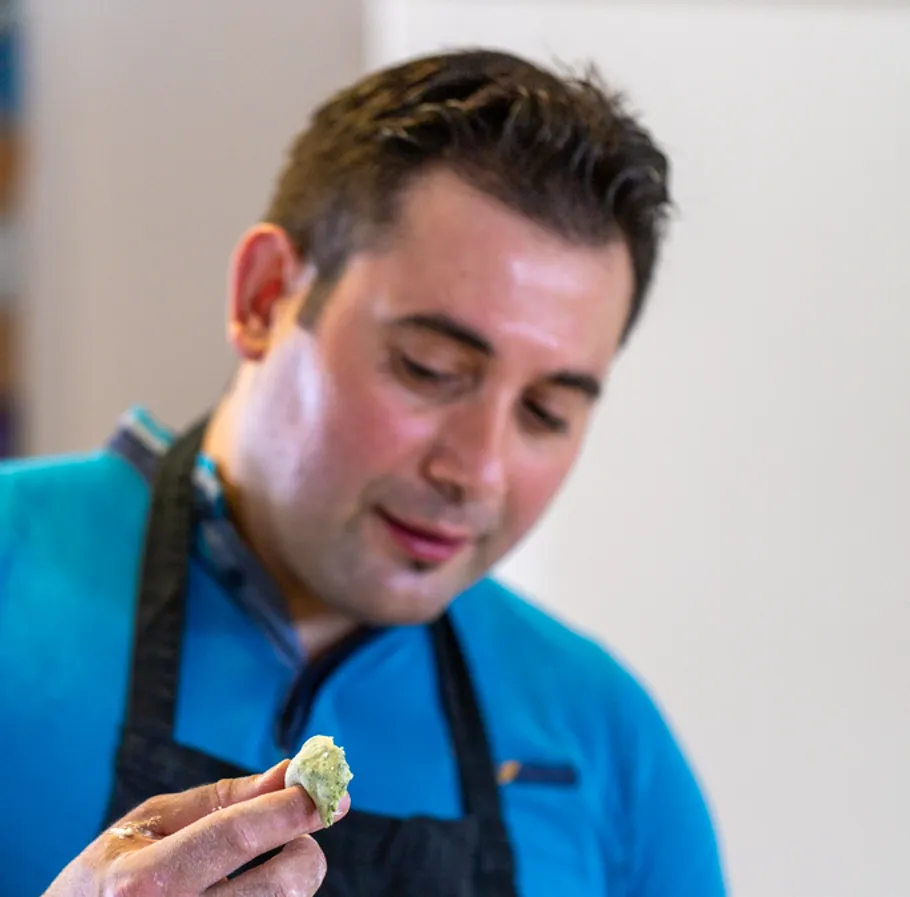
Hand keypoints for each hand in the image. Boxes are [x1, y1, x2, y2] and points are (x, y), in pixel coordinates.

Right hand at [43, 759, 348, 895]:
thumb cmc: (109, 879)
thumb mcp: (150, 826)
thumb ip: (224, 799)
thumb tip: (291, 770)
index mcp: (142, 883)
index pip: (235, 837)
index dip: (290, 809)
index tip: (334, 793)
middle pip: (280, 888)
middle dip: (302, 854)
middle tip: (295, 838)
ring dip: (290, 884)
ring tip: (258, 874)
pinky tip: (246, 895)